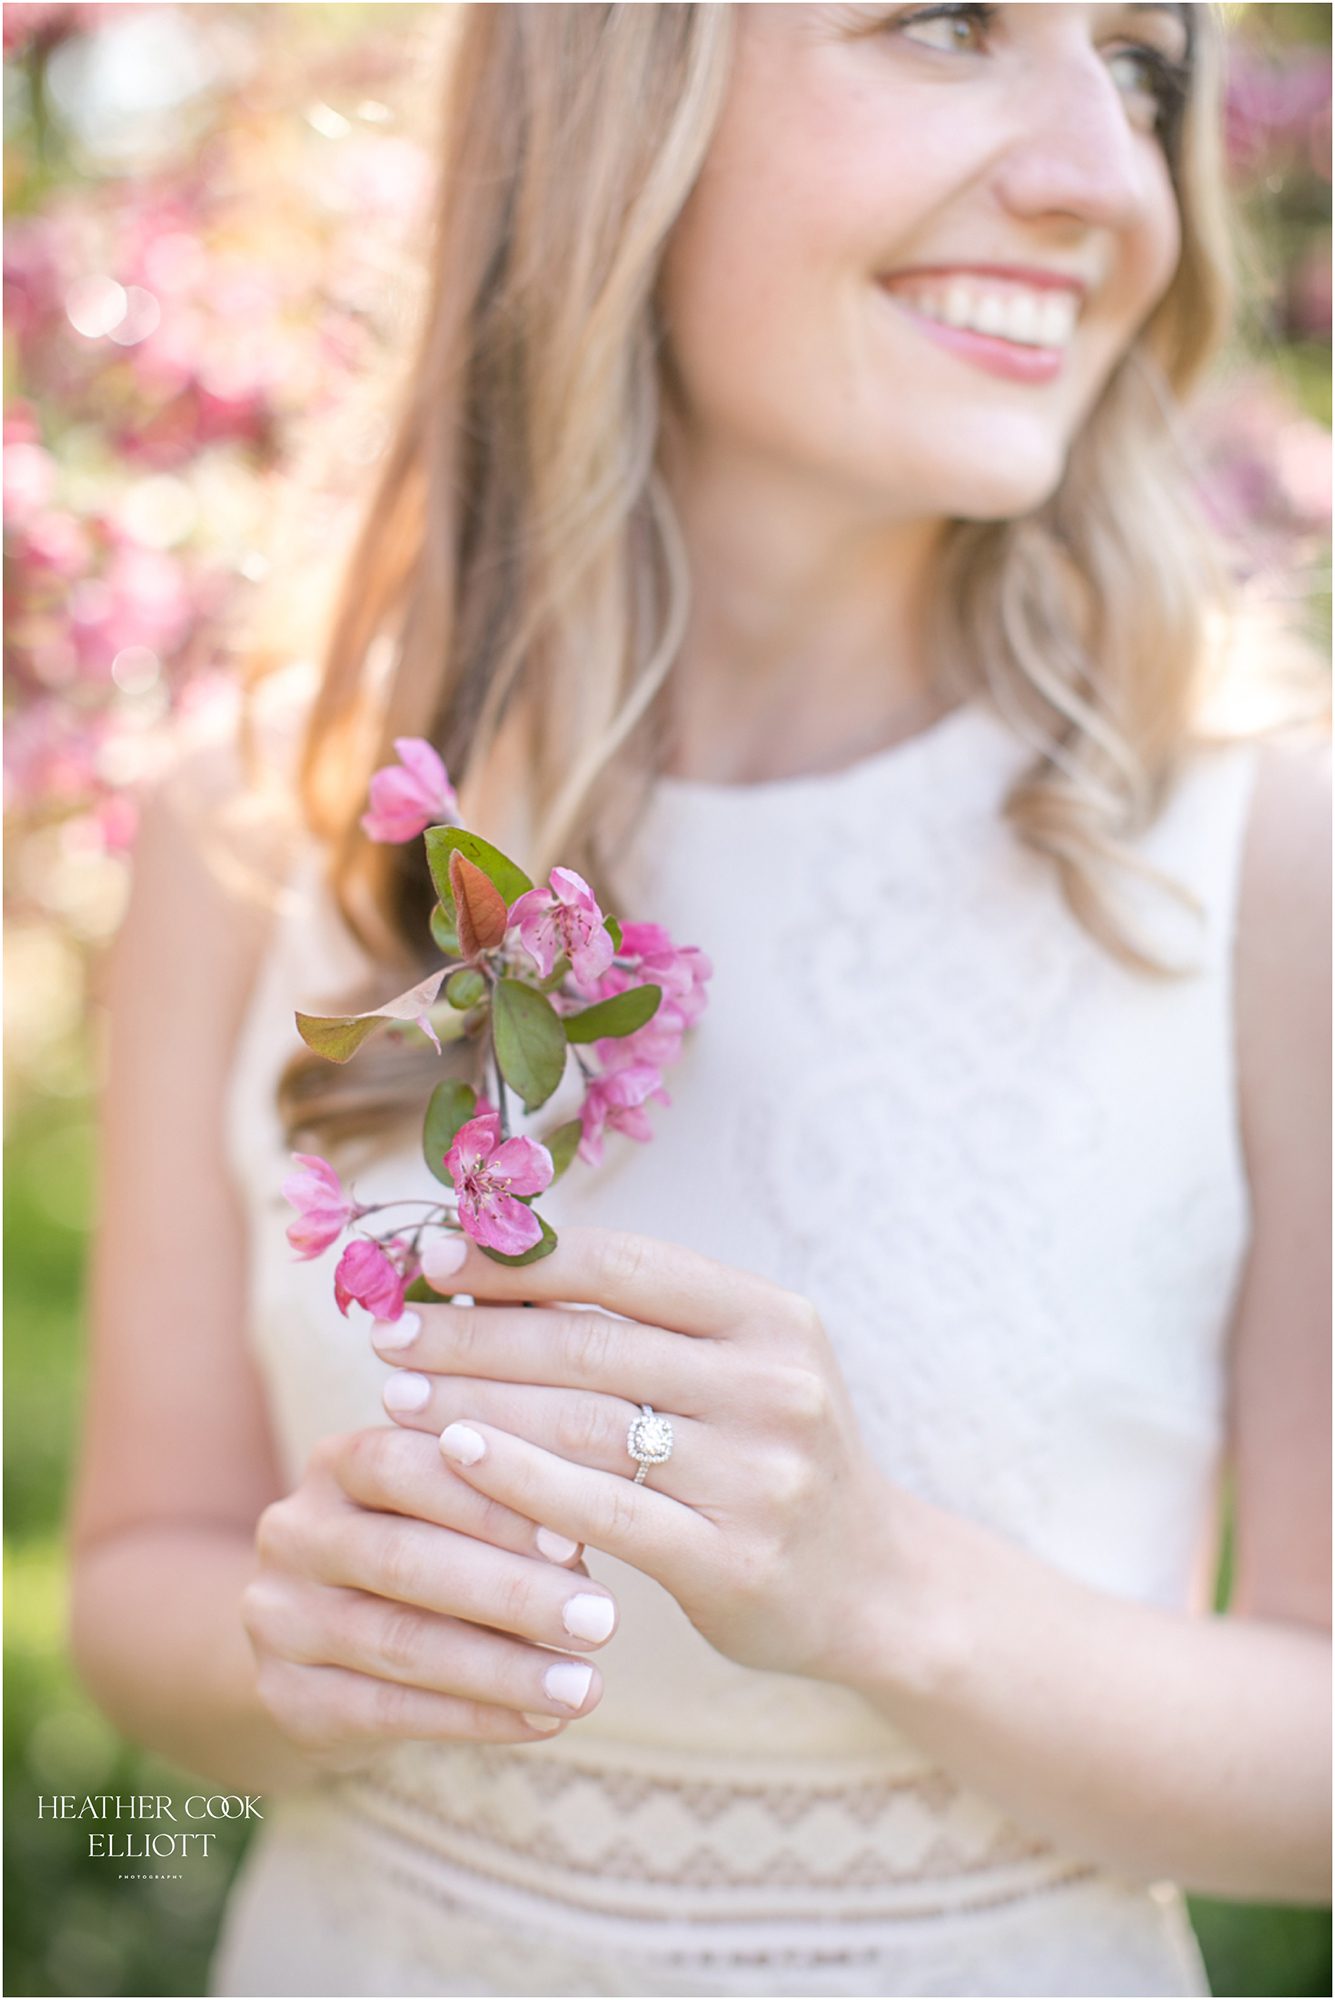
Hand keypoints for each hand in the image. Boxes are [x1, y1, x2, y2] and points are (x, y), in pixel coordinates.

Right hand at [240, 1422, 617, 1773]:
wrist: (315, 1648)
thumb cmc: (417, 1556)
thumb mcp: (442, 1513)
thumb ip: (498, 1506)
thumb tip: (582, 1532)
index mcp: (335, 1463)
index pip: (405, 1464)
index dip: (489, 1502)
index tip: (576, 1539)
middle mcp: (293, 1532)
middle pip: (404, 1559)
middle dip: (512, 1591)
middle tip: (602, 1619)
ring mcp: (278, 1618)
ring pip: (399, 1642)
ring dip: (504, 1668)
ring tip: (585, 1687)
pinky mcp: (286, 1698)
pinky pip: (388, 1712)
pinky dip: (475, 1718)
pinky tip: (542, 1723)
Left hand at [371, 1226, 897, 1685]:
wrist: (874, 1585)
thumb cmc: (770, 1458)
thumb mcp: (740, 1368)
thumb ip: (644, 1324)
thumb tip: (498, 1264)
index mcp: (769, 1318)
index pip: (624, 1266)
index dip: (519, 1259)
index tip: (433, 1261)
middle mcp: (772, 1385)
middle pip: (590, 1343)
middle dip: (474, 1333)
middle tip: (390, 1332)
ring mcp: (758, 1474)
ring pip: (584, 1424)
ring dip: (476, 1402)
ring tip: (401, 1393)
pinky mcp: (732, 1558)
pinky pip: (602, 1511)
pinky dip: (518, 1479)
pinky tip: (455, 1458)